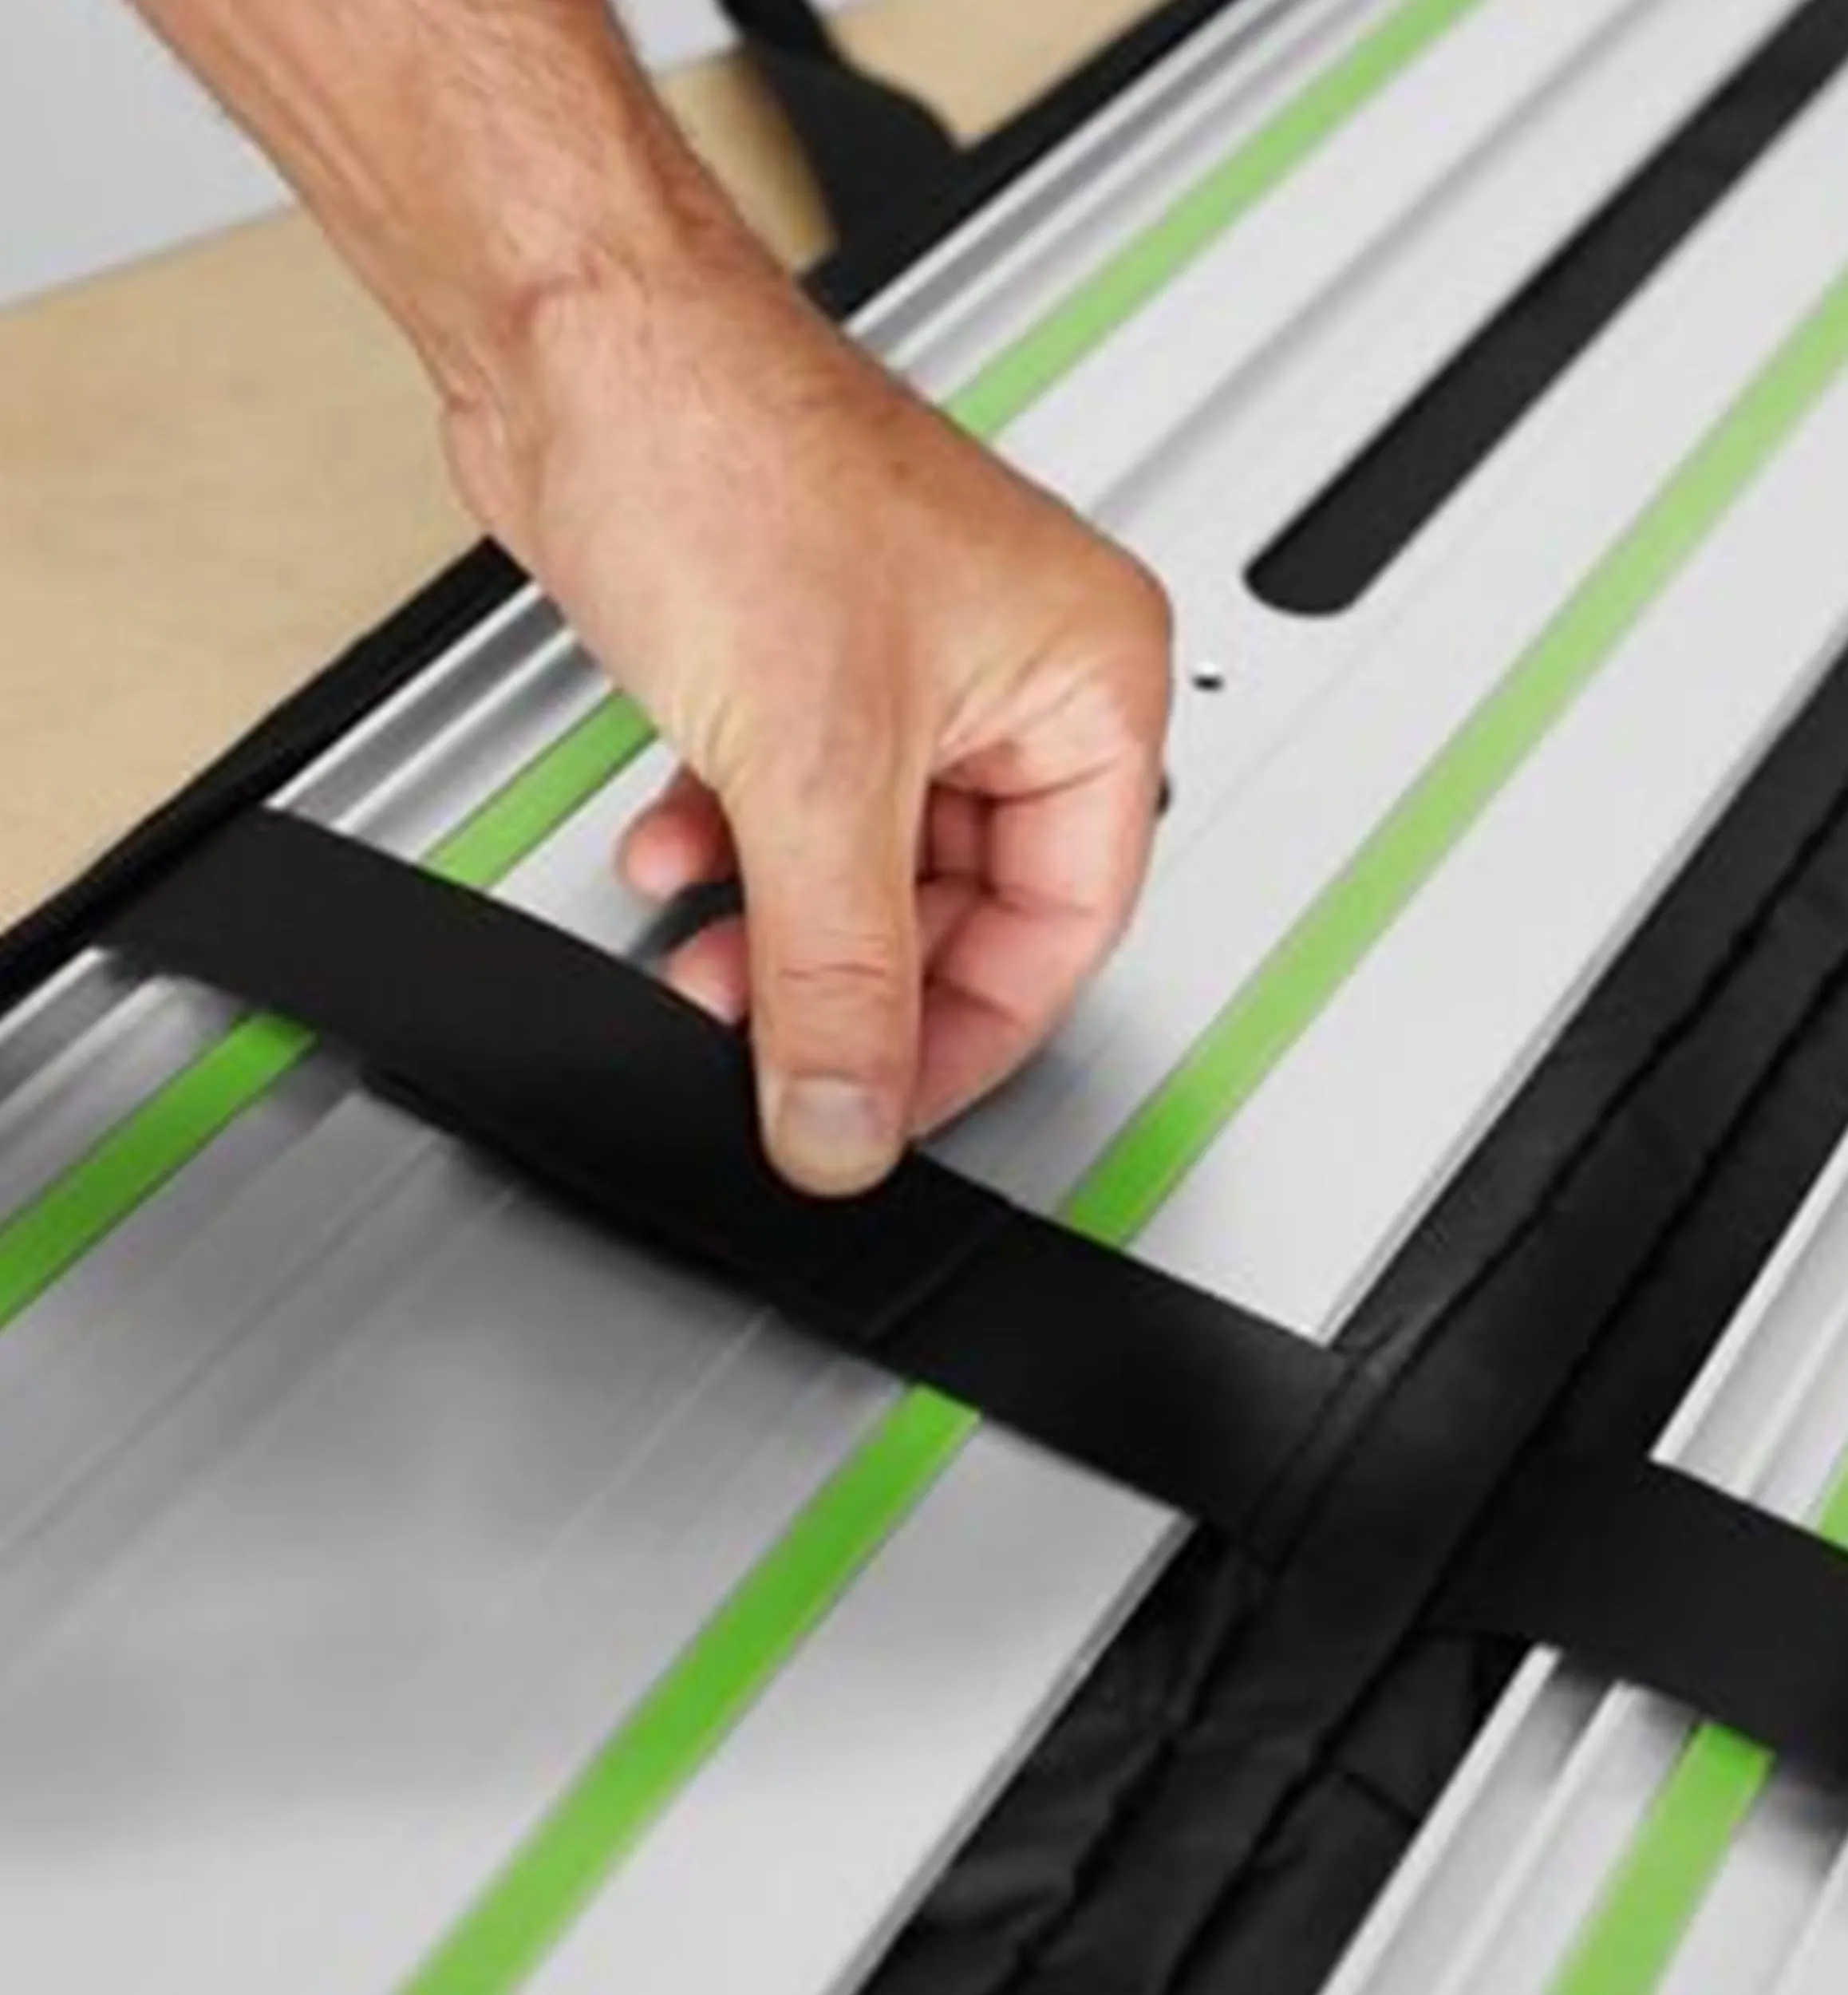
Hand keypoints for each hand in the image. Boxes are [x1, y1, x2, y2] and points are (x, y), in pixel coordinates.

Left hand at [445, 236, 1172, 1195]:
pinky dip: (734, 854)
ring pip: (869, 870)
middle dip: (851, 986)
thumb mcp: (809, 765)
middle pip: (963, 911)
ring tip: (706, 958)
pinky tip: (673, 851)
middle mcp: (1010, 675)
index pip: (1064, 929)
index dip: (966, 1040)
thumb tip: (852, 1123)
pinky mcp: (805, 663)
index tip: (876, 1111)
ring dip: (781, 930)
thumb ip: (836, 975)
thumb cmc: (727, 449)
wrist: (575, 339)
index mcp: (1087, 677)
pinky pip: (796, 811)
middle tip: (772, 1044)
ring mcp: (905, 671)